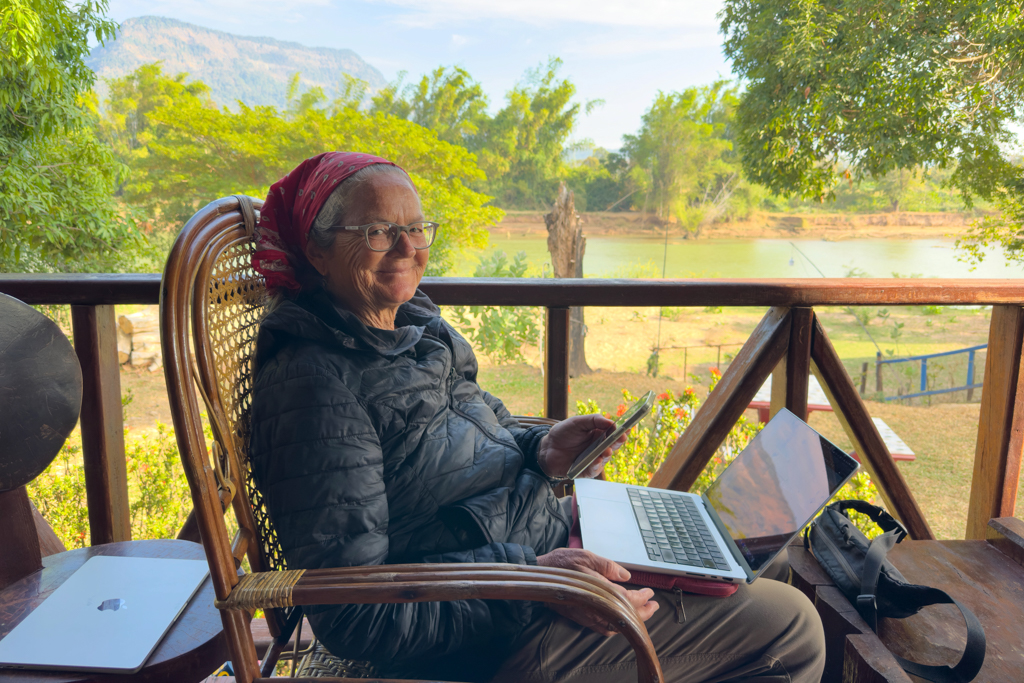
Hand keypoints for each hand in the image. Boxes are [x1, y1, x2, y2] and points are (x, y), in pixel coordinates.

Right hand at [536, 548, 658, 635]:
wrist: (538, 577)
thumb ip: (608, 567)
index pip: (628, 599)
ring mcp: (587, 615)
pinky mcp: (580, 618)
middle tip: (654, 606)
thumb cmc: (560, 564)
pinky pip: (603, 629)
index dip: (642, 597)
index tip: (651, 593)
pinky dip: (616, 626)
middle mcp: (594, 607)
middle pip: (625, 616)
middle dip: (643, 612)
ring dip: (631, 620)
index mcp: (598, 590)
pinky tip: (619, 621)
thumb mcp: (586, 556)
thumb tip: (627, 576)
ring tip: (642, 613)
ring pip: (615, 626)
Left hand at [537, 414, 626, 479]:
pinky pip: (594, 470)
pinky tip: (596, 460)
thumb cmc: (563, 433)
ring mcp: (594, 459)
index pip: (614, 432)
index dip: (621, 430)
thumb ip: (593, 420)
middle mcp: (598, 447)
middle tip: (620, 438)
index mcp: (598, 434)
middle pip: (613, 445)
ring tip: (606, 450)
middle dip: (618, 442)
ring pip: (605, 458)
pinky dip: (596, 466)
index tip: (626, 428)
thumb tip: (610, 422)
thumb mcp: (577, 422)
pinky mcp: (587, 470)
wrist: (547, 448)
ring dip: (607, 454)